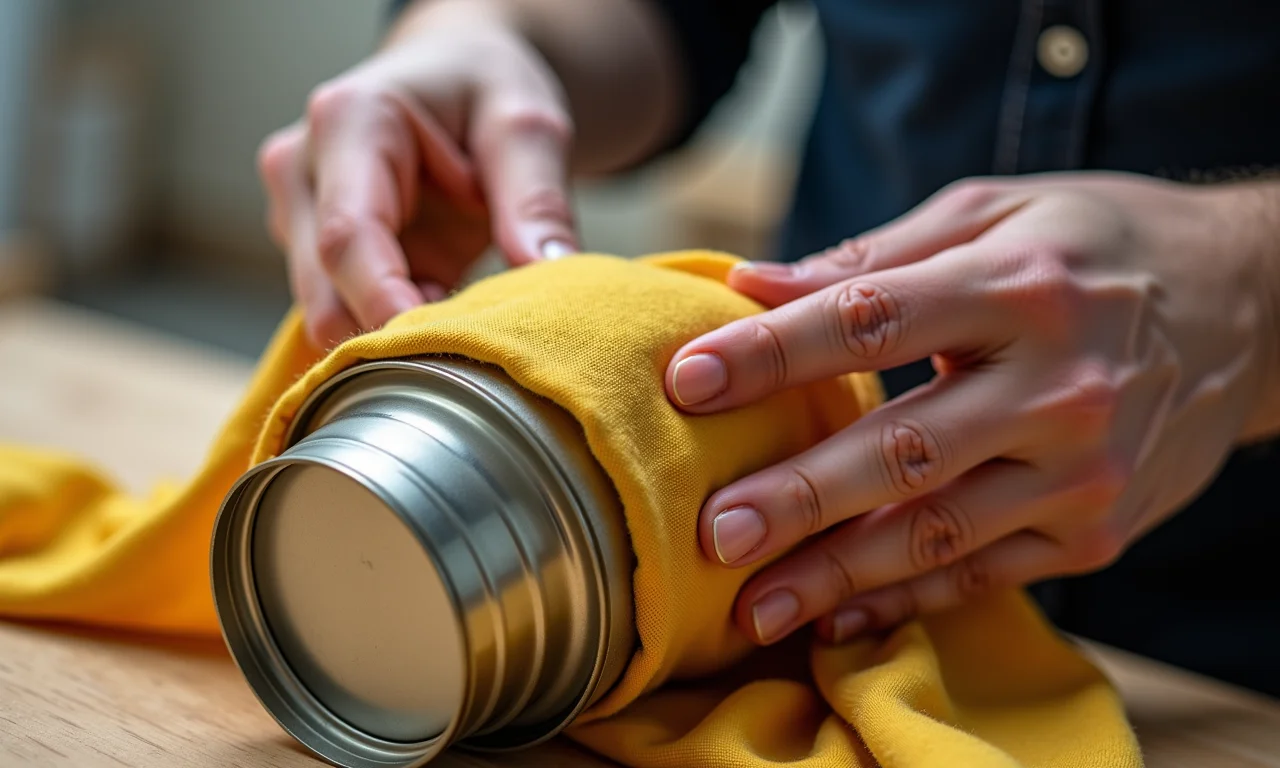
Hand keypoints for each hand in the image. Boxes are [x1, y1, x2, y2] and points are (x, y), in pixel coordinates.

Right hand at [258, 3, 577, 347]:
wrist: (459, 76)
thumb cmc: (485, 88)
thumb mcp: (527, 126)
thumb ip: (536, 198)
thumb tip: (547, 271)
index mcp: (347, 121)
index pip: (349, 237)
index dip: (388, 304)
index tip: (443, 349)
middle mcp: (302, 169)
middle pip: (325, 291)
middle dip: (393, 333)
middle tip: (474, 344)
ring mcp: (300, 216)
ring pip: (327, 314)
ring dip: (393, 335)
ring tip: (466, 314)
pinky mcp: (315, 253)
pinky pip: (346, 314)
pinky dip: (393, 332)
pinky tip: (443, 312)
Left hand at [664, 172, 1279, 644]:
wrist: (1247, 304)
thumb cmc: (1093, 244)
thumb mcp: (994, 214)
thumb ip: (873, 257)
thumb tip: (752, 283)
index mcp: (1020, 285)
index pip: (871, 321)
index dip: (773, 354)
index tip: (686, 380)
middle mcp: (1059, 385)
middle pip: (903, 451)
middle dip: (799, 497)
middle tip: (713, 532)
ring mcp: (1084, 470)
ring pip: (939, 534)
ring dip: (837, 576)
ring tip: (752, 604)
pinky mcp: (1095, 529)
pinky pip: (984, 573)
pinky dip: (905, 599)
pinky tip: (837, 617)